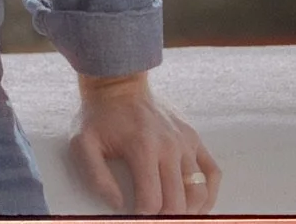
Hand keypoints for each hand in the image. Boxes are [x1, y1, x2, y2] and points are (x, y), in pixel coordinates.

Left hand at [71, 72, 219, 214]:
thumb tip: (117, 204)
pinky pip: (212, 173)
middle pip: (178, 201)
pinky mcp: (194, 138)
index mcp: (142, 147)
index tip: (136, 219)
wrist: (118, 85)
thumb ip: (96, 176)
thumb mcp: (82, 143)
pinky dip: (208, 194)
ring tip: (173, 215)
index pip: (152, 200)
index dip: (145, 218)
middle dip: (167, 218)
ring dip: (189, 212)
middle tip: (155, 220)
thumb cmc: (99, 117)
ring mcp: (185, 141)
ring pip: (199, 191)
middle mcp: (169, 145)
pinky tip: (194, 204)